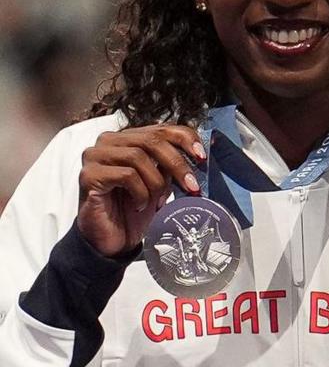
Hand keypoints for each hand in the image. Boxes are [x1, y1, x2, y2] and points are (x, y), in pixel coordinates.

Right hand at [77, 124, 202, 257]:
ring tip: (158, 201)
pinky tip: (140, 206)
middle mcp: (109, 142)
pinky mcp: (89, 175)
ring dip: (156, 183)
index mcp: (129, 139)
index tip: (201, 157)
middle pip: (152, 140)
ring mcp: (95, 156)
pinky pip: (126, 175)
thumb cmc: (136, 209)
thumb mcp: (161, 183)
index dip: (185, 139)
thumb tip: (198, 155)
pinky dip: (140, 193)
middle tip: (192, 186)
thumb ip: (171, 166)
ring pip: (138, 157)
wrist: (113, 238)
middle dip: (177, 164)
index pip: (161, 128)